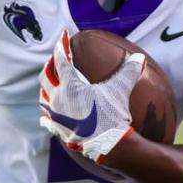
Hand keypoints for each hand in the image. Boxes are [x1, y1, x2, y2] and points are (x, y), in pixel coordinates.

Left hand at [38, 30, 143, 162]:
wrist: (107, 145)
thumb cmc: (112, 115)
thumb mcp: (120, 90)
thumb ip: (128, 71)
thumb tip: (139, 57)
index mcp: (70, 85)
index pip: (61, 60)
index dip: (61, 46)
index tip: (63, 37)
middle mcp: (57, 97)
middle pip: (46, 76)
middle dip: (50, 64)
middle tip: (55, 58)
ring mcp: (55, 114)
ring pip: (44, 95)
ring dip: (46, 86)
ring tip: (51, 82)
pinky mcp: (57, 128)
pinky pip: (47, 118)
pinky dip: (47, 113)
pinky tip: (47, 115)